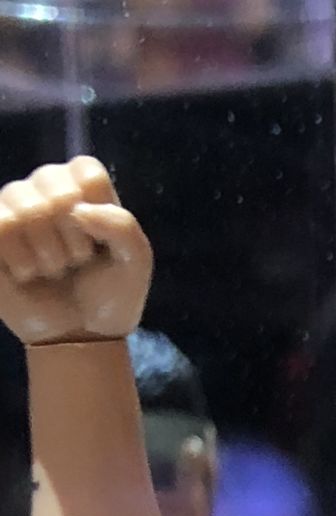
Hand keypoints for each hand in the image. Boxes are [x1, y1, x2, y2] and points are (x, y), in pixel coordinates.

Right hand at [0, 158, 150, 346]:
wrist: (80, 336)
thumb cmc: (109, 296)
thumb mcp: (136, 263)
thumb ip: (123, 227)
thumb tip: (77, 210)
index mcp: (81, 186)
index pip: (87, 173)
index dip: (100, 213)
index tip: (101, 244)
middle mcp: (44, 187)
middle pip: (58, 191)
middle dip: (75, 240)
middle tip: (76, 262)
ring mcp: (13, 206)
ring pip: (27, 208)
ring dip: (49, 254)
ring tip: (53, 269)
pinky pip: (1, 226)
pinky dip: (22, 261)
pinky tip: (28, 273)